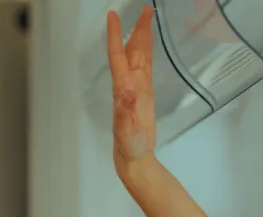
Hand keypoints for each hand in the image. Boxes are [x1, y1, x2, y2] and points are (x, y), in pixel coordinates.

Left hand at [107, 7, 156, 171]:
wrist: (132, 155)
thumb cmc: (127, 145)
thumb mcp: (126, 130)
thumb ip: (125, 111)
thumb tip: (126, 92)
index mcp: (122, 88)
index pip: (117, 55)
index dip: (115, 35)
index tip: (113, 16)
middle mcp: (128, 83)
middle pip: (132, 49)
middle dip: (137, 28)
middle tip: (145, 10)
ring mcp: (136, 86)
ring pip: (140, 55)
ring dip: (143, 36)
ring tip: (148, 17)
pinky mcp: (144, 92)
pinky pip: (146, 65)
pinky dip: (148, 51)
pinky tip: (149, 43)